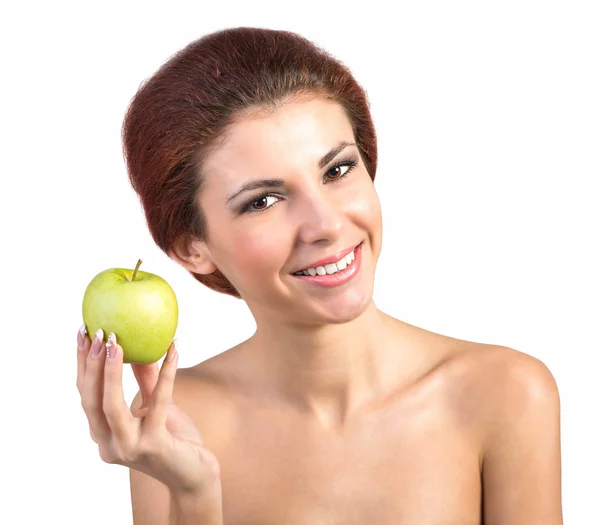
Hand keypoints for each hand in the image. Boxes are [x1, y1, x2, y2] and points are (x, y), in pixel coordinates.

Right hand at [76, 325, 221, 495]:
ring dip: (112, 371)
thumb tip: (136, 342)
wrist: (194, 475)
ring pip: (111, 405)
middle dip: (91, 364)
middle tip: (99, 332)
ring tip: (117, 341)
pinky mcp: (154, 445)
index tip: (84, 332)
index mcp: (103, 434)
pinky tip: (173, 349)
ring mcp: (129, 447)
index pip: (85, 395)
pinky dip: (166, 373)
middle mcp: (109, 444)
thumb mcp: (155, 405)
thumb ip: (144, 380)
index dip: (83, 363)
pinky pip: (159, 401)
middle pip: (90, 400)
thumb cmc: (173, 438)